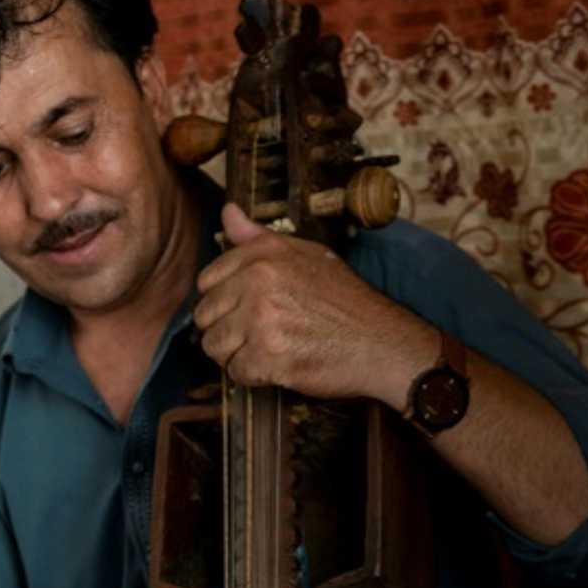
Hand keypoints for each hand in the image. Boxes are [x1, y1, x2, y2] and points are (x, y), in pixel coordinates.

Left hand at [193, 203, 433, 403]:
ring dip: (235, 354)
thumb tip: (227, 212)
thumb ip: (259, 237)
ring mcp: (262, 320)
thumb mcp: (306, 254)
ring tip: (265, 349)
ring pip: (214, 346)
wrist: (381, 342)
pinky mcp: (269, 356)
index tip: (242, 308)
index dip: (221, 299)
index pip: (207, 280)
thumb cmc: (345, 300)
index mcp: (264, 255)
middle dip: (225, 329)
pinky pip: (235, 372)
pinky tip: (276, 366)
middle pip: (206, 315)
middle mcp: (259, 282)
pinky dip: (253, 375)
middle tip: (256, 334)